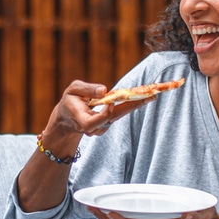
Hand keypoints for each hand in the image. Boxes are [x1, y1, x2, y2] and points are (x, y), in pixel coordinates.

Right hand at [42, 79, 156, 147]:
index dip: (104, 113)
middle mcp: (93, 128)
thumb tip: (104, 90)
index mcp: (82, 120)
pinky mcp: (108, 125)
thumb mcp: (73, 90)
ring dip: (134, 105)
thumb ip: (87, 90)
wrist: (67, 118)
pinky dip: (129, 105)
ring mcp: (102, 128)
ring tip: (151, 95)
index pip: (95, 121)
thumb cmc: (70, 101)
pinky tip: (140, 98)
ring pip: (119, 116)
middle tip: (150, 96)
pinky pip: (119, 114)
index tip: (112, 101)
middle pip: (114, 118)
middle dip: (132, 106)